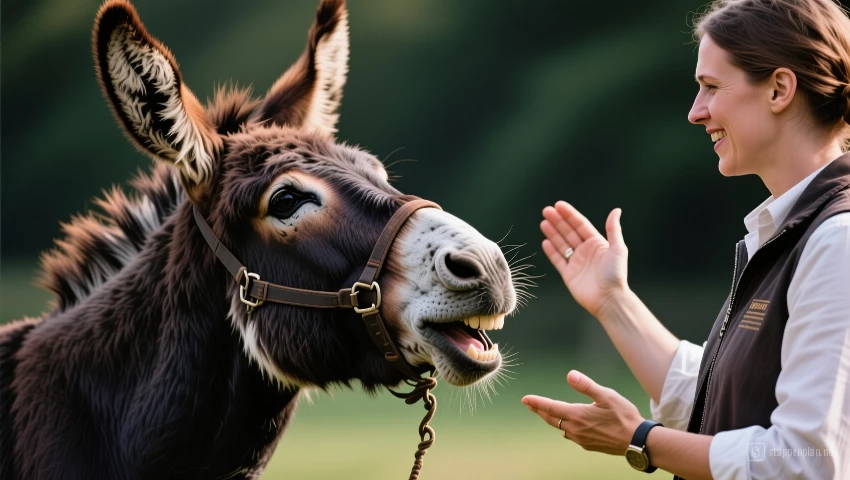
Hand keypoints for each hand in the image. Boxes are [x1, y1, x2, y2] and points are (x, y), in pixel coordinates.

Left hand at [522, 370, 643, 455]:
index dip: (536, 403)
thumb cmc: (624, 416)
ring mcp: (581, 439)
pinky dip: (564, 427)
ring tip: (546, 413)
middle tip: (529, 405)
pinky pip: (570, 435)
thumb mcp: (606, 395)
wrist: (637, 442)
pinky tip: (568, 426)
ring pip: (560, 427)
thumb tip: (570, 375)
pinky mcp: (588, 445)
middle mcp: (575, 429)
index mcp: (577, 415)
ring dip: (551, 420)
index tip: (525, 399)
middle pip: (551, 419)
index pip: (550, 407)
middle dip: (539, 411)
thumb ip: (586, 386)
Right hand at [541, 201, 627, 317]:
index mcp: (597, 243)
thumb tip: (616, 210)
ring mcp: (576, 262)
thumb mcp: (618, 249)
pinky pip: (558, 260)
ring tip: (543, 222)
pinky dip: (551, 251)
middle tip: (546, 210)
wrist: (608, 299)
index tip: (559, 205)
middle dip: (558, 221)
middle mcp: (586, 251)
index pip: (580, 225)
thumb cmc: (616, 274)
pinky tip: (545, 242)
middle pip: (568, 232)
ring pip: (561, 244)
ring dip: (552, 233)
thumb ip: (614, 229)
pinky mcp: (569, 274)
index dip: (570, 215)